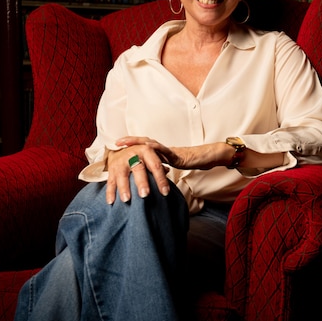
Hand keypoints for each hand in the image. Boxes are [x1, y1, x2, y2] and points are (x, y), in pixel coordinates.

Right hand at [106, 137, 170, 203]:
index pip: (155, 166)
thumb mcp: (151, 155)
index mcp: (146, 151)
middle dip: (141, 183)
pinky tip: (111, 202)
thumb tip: (168, 171)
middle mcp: (133, 155)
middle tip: (145, 195)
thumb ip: (159, 164)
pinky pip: (110, 181)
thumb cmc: (140, 155)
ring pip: (122, 175)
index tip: (165, 192)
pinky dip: (110, 192)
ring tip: (126, 200)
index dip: (161, 179)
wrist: (121, 148)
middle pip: (138, 169)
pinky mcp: (111, 170)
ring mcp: (121, 163)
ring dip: (124, 188)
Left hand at [108, 137, 234, 203]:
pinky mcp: (176, 154)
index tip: (116, 146)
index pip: (142, 148)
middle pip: (143, 143)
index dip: (130, 146)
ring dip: (138, 143)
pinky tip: (147, 148)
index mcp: (159, 153)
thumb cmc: (189, 163)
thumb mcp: (170, 168)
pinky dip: (154, 149)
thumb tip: (148, 179)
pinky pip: (164, 151)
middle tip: (116, 142)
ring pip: (151, 144)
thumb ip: (159, 170)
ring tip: (126, 143)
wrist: (206, 159)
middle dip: (130, 141)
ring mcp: (169, 150)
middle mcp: (162, 149)